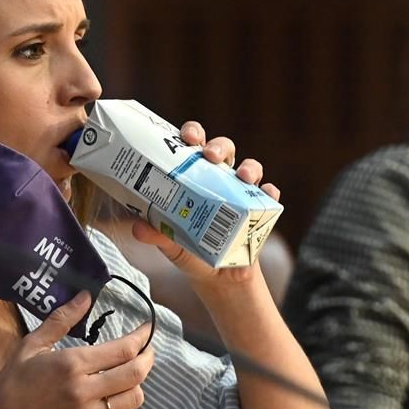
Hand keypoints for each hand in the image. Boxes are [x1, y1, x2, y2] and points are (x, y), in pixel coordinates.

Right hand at [0, 291, 154, 408]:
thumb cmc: (13, 385)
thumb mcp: (31, 347)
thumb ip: (61, 320)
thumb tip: (86, 296)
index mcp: (72, 364)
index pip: (123, 349)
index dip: (142, 337)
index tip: (147, 329)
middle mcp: (86, 391)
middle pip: (136, 373)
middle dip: (148, 357)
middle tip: (147, 350)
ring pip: (134, 398)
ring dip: (137, 383)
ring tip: (130, 374)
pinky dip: (126, 406)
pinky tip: (115, 397)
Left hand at [130, 120, 277, 290]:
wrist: (216, 275)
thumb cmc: (190, 248)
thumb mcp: (170, 242)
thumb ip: (156, 234)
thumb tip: (139, 228)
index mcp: (194, 176)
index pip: (194, 145)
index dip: (192, 134)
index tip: (188, 137)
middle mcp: (219, 178)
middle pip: (223, 149)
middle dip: (219, 146)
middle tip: (211, 156)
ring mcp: (242, 192)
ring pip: (250, 167)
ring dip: (248, 167)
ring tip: (243, 177)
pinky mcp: (260, 210)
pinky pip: (269, 195)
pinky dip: (269, 192)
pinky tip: (266, 193)